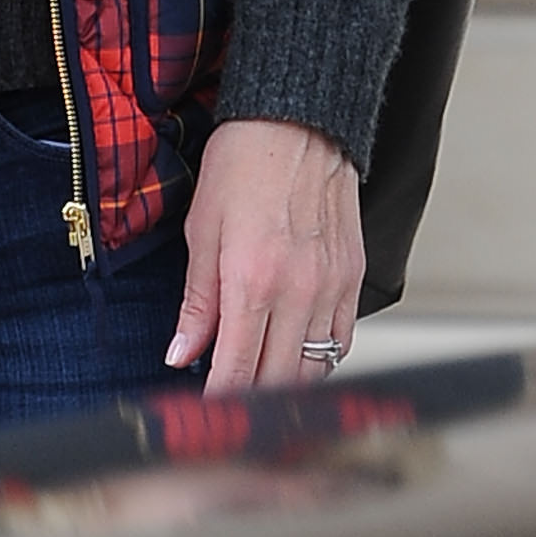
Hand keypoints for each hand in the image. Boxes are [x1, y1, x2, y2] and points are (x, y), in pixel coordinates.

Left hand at [168, 118, 363, 394]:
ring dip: (287, 387)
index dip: (220, 402)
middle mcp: (298, 290)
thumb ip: (196, 301)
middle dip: (251, 403)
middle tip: (230, 408)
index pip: (237, 369)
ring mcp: (332, 286)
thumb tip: (181, 352)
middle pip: (279, 380)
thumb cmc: (244, 163)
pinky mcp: (354, 276)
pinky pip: (342, 339)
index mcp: (252, 279)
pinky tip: (297, 356)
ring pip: (315, 367)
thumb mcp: (201, 230)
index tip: (207, 415)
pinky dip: (319, 358)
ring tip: (261, 390)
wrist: (297, 121)